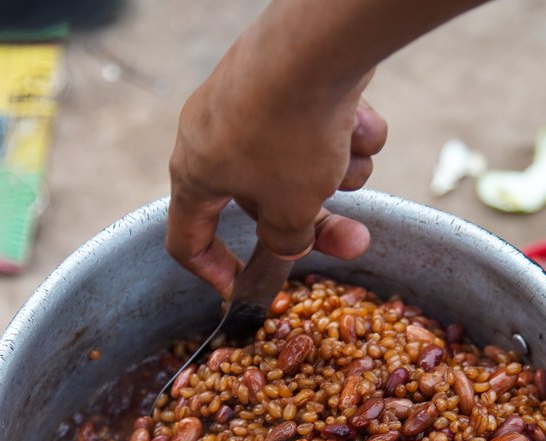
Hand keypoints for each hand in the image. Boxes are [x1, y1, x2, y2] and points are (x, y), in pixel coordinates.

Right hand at [166, 25, 387, 297]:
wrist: (315, 46)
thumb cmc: (287, 137)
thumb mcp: (291, 210)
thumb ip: (287, 240)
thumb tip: (288, 244)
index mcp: (195, 175)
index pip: (187, 240)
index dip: (213, 272)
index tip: (243, 290)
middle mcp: (213, 137)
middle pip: (264, 200)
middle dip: (316, 220)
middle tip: (354, 241)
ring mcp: (250, 102)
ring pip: (299, 161)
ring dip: (336, 169)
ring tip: (352, 156)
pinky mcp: (287, 76)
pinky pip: (318, 121)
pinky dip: (344, 129)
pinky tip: (359, 119)